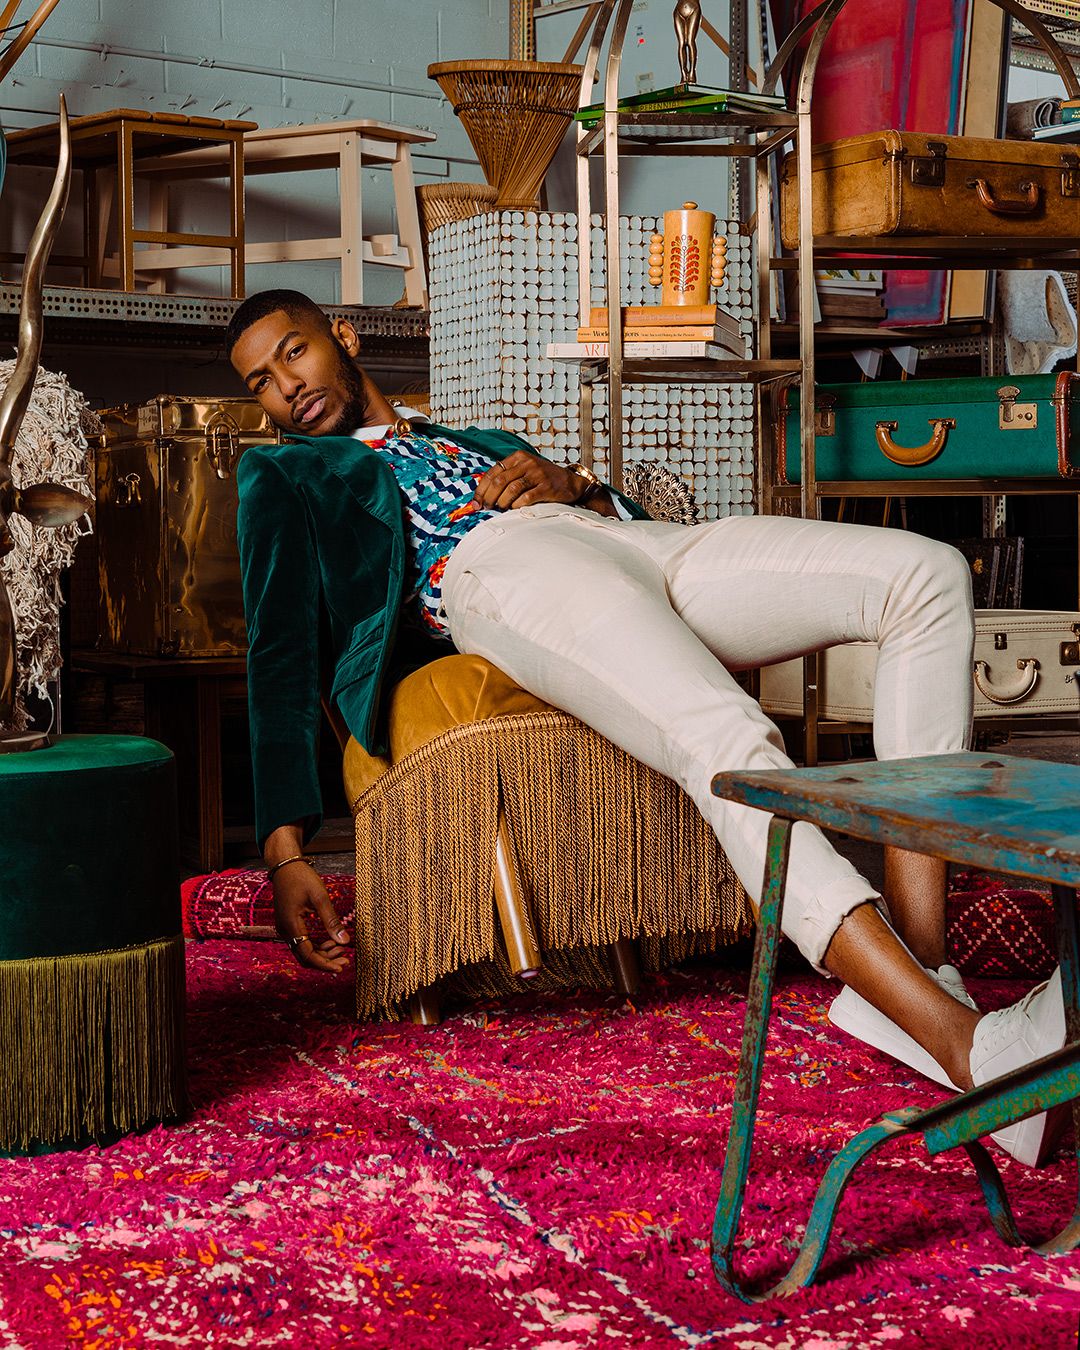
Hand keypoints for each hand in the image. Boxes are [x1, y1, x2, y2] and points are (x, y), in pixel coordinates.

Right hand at [273, 860, 351, 974]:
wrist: (285, 866)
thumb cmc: (301, 877)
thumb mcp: (320, 897)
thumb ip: (331, 920)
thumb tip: (345, 941)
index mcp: (291, 925)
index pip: (307, 955)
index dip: (324, 964)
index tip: (341, 968)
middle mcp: (285, 930)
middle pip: (305, 956)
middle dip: (325, 961)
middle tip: (345, 960)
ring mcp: (285, 928)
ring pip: (304, 950)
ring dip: (322, 953)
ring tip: (341, 949)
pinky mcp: (289, 924)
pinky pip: (302, 942)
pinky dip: (317, 945)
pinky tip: (332, 941)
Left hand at [473, 450, 590, 510]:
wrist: (571, 482)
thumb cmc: (543, 479)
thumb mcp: (525, 470)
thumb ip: (506, 478)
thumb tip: (483, 496)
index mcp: (518, 457)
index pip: (492, 472)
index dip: (481, 489)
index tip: (476, 503)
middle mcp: (527, 463)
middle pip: (499, 481)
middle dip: (489, 497)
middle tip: (486, 508)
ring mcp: (537, 474)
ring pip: (511, 489)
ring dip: (502, 502)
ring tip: (501, 508)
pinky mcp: (546, 487)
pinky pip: (525, 498)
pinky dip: (516, 506)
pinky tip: (515, 509)